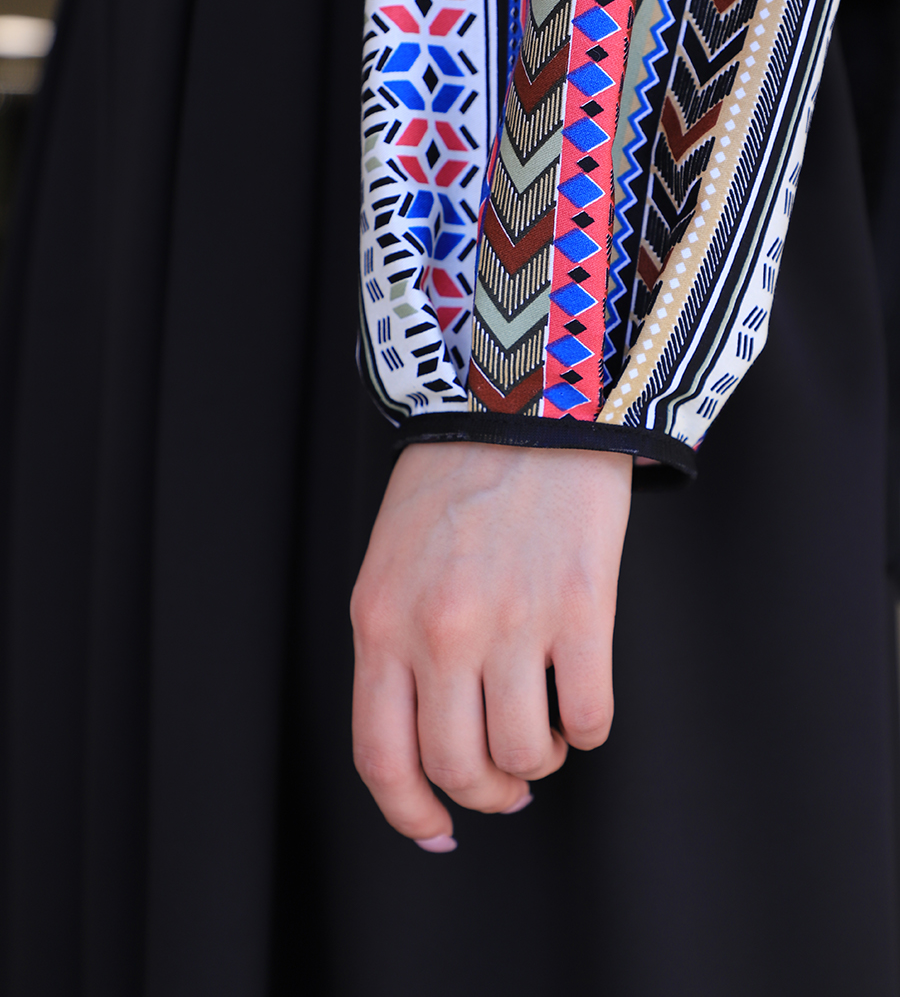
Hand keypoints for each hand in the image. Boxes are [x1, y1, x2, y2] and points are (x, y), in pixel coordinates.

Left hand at [350, 441, 631, 849]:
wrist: (524, 405)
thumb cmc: (453, 485)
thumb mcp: (390, 566)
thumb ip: (397, 650)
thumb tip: (431, 741)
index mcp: (381, 621)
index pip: (381, 755)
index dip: (409, 812)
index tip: (437, 830)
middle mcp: (440, 631)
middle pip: (459, 770)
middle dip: (487, 795)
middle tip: (507, 782)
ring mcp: (514, 621)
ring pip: (526, 755)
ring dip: (538, 760)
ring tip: (543, 729)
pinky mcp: (584, 608)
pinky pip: (591, 719)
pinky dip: (588, 730)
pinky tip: (580, 698)